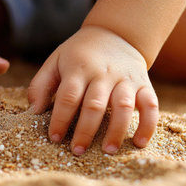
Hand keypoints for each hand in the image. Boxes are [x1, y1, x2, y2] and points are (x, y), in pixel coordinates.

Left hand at [28, 25, 158, 154]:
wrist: (115, 33)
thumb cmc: (78, 54)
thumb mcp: (54, 62)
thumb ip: (40, 85)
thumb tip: (34, 111)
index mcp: (78, 68)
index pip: (68, 96)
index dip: (60, 118)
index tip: (54, 138)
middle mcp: (103, 74)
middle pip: (94, 105)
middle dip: (85, 130)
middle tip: (77, 151)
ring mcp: (125, 79)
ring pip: (123, 106)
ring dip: (116, 130)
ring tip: (107, 151)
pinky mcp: (144, 85)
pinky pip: (151, 105)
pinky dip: (148, 124)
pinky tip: (140, 142)